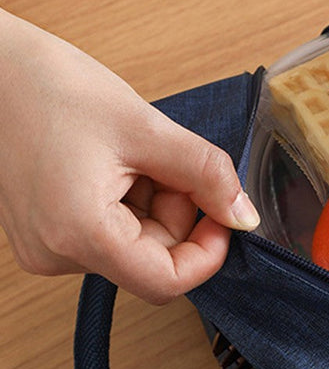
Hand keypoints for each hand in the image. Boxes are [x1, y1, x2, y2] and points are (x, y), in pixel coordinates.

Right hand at [0, 9, 259, 303]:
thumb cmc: (48, 85)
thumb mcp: (146, 128)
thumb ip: (206, 175)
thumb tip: (244, 217)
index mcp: (78, 234)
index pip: (167, 283)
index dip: (207, 253)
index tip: (222, 213)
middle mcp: (56, 254)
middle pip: (153, 259)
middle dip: (178, 212)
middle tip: (168, 159)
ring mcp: (47, 246)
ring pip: (135, 244)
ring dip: (155, 202)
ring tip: (131, 152)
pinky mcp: (45, 232)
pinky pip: (110, 232)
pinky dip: (130, 200)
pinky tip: (113, 161)